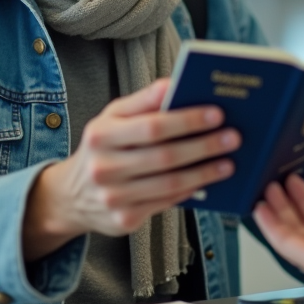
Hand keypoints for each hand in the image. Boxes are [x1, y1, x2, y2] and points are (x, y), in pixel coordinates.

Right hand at [23, 78, 239, 260]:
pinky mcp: (124, 220)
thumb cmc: (102, 146)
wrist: (71, 195)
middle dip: (203, 146)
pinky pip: (166, 203)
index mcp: (101, 134)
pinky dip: (189, 191)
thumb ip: (143, 101)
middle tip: (232, 137)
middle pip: (165, 157)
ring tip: (228, 162)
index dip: (187, 120)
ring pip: (170, 184)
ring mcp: (112, 197)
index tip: (217, 113)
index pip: (152, 126)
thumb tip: (174, 84)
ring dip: (204, 172)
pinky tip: (207, 182)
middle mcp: (103, 167)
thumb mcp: (113, 117)